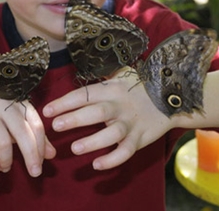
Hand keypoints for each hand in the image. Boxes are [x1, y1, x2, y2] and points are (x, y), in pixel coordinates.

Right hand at [0, 96, 55, 176]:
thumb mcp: (16, 127)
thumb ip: (35, 138)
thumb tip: (52, 154)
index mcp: (18, 103)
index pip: (36, 124)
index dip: (41, 146)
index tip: (42, 163)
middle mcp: (2, 104)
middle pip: (22, 133)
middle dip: (31, 156)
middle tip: (35, 173)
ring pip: (2, 142)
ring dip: (7, 160)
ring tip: (6, 168)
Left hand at [42, 69, 172, 169]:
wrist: (172, 100)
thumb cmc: (140, 87)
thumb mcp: (122, 74)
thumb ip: (103, 70)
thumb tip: (84, 52)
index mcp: (112, 89)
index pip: (85, 94)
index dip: (65, 102)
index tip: (47, 110)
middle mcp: (120, 105)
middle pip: (97, 112)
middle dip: (75, 119)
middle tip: (55, 126)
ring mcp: (131, 123)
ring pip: (112, 134)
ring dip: (93, 141)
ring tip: (74, 148)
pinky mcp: (140, 138)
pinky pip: (126, 151)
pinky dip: (112, 159)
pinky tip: (96, 165)